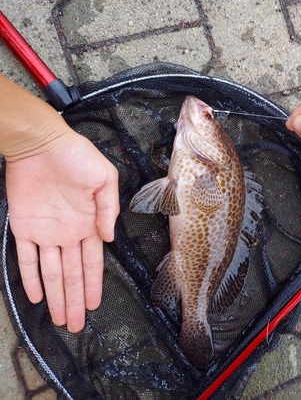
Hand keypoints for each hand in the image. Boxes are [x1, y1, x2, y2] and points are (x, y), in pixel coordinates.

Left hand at [5, 128, 118, 331]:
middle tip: (75, 325)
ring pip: (51, 271)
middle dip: (75, 300)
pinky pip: (25, 257)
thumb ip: (108, 210)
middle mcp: (68, 232)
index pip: (92, 261)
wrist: (42, 143)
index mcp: (88, 223)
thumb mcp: (105, 178)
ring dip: (55, 295)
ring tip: (60, 318)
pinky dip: (29, 277)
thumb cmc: (76, 157)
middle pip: (72, 273)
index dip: (94, 284)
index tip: (95, 305)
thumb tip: (109, 239)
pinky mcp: (23, 226)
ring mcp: (45, 231)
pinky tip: (35, 295)